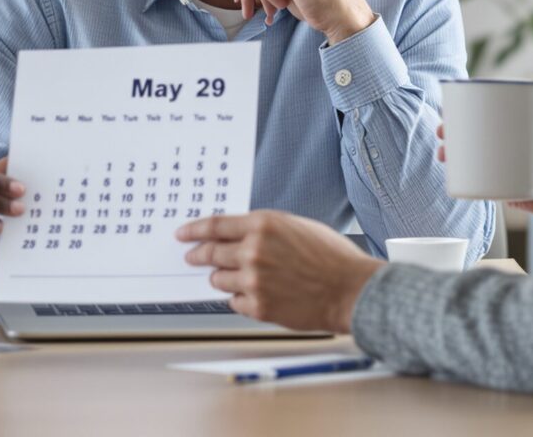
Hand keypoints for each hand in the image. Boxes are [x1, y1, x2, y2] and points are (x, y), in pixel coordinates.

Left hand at [176, 211, 381, 333]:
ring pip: (219, 279)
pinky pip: (235, 301)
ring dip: (222, 277)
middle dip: (198, 255)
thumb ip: (265, 229)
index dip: (194, 230)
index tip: (182, 234)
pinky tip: (257, 294)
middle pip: (211, 253)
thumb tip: (240, 234)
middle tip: (192, 257)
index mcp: (263, 225)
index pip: (215, 225)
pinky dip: (240, 298)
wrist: (350, 290)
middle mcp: (253, 251)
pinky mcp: (258, 306)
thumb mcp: (297, 226)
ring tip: (239, 277)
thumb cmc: (332, 257)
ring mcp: (253, 280)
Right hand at [440, 99, 532, 230]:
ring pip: (478, 143)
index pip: (512, 97)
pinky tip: (450, 169)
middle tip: (445, 127)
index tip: (469, 94)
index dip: (489, 92)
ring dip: (456, 144)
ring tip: (443, 152)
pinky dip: (465, 169)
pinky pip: (482, 169)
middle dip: (460, 120)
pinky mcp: (506, 174)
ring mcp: (510, 153)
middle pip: (486, 119)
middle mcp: (520, 131)